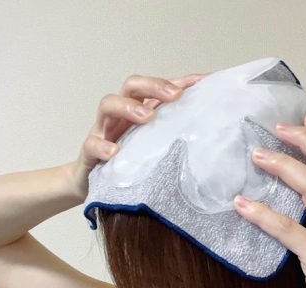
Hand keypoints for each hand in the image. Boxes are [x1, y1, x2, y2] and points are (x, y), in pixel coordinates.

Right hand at [68, 71, 211, 197]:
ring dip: (128, 107)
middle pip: (132, 86)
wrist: (93, 187)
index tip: (204, 82)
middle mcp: (121, 115)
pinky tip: (115, 152)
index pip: (159, 88)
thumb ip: (176, 139)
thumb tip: (215, 139)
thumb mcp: (156, 150)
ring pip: (108, 105)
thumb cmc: (130, 165)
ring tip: (146, 117)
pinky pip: (91, 144)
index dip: (180, 81)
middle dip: (153, 86)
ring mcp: (103, 131)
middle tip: (174, 95)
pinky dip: (102, 146)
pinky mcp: (90, 153)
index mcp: (139, 111)